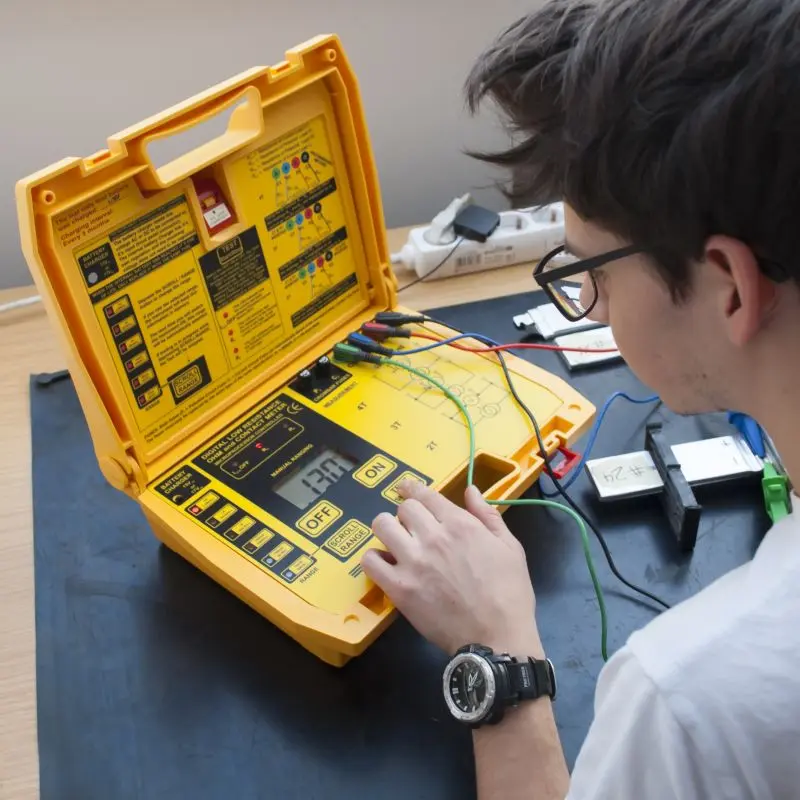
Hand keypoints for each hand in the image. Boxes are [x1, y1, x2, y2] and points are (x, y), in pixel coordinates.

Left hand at [361, 480, 541, 655]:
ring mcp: (413, 562)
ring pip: (382, 526)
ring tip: (395, 542)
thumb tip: (471, 490)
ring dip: (387, 530)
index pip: (425, 494)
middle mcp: (433, 537)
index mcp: (459, 524)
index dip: (412, 489)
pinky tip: (385, 564)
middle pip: (403, 509)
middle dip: (407, 515)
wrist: (497, 637)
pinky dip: (374, 559)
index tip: (405, 489)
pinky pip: (370, 561)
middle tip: (412, 529)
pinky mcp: (399, 588)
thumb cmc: (509, 593)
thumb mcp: (510, 547)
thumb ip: (487, 515)